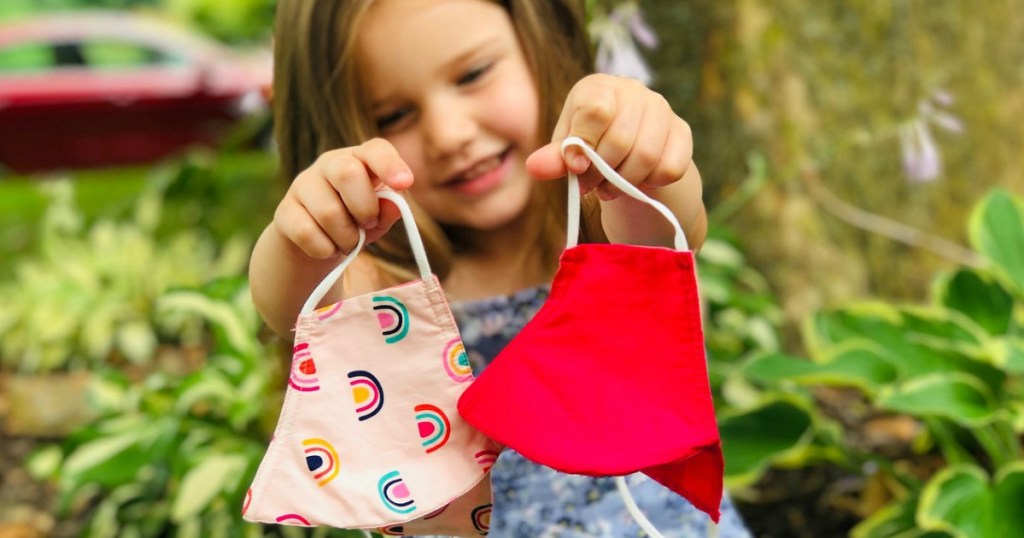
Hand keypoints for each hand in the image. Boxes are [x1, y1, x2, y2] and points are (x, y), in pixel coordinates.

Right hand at [272, 138, 413, 258]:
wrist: (316, 244)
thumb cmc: (356, 222)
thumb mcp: (380, 217)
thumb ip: (390, 210)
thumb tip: (394, 205)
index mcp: (359, 159)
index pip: (375, 149)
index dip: (390, 164)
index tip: (405, 183)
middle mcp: (329, 164)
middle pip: (347, 173)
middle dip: (364, 208)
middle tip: (368, 225)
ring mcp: (303, 184)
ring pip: (328, 211)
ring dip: (347, 238)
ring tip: (348, 242)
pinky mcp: (285, 211)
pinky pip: (307, 233)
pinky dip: (325, 249)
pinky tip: (327, 248)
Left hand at [525, 73, 692, 199]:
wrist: (627, 153)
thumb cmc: (589, 146)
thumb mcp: (566, 152)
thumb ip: (553, 159)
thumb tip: (536, 167)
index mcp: (598, 87)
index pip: (595, 111)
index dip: (584, 146)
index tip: (575, 167)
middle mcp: (632, 90)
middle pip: (622, 139)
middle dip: (602, 173)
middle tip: (591, 185)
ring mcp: (661, 108)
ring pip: (647, 156)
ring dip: (624, 182)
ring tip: (609, 187)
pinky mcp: (682, 131)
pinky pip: (670, 168)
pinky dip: (650, 183)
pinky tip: (637, 181)